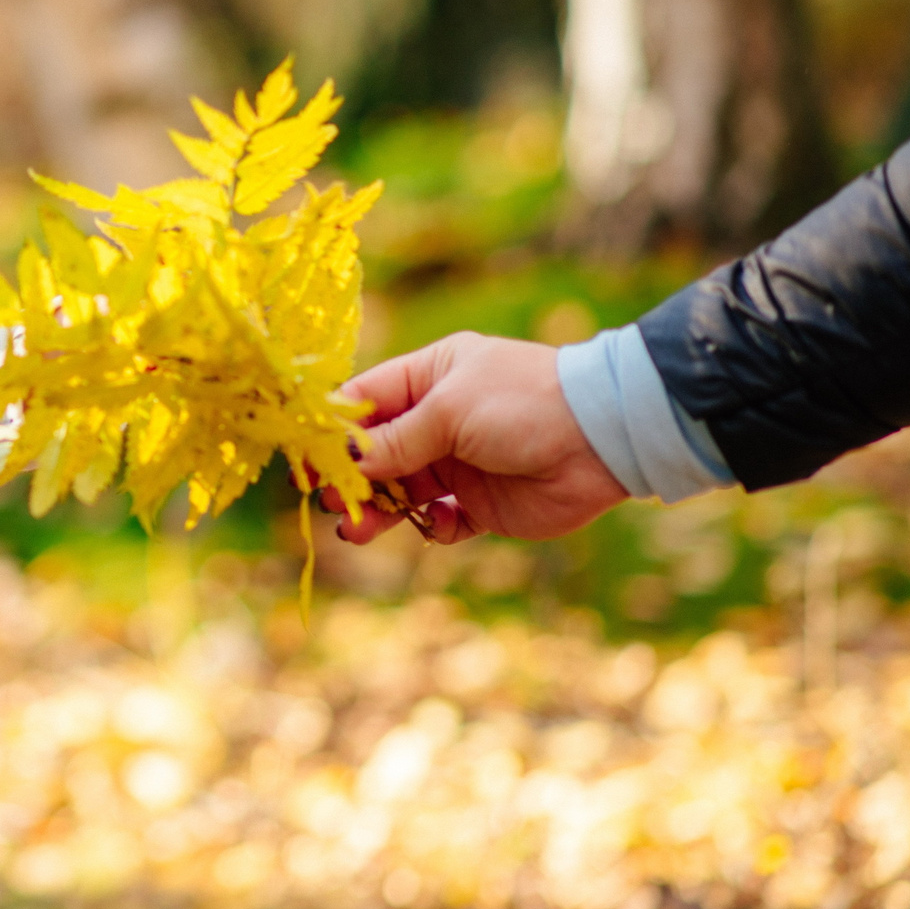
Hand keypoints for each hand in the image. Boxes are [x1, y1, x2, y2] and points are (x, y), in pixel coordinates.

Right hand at [329, 332, 628, 543]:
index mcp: (430, 377)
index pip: (364, 402)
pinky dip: (431, 526)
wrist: (604, 439)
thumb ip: (396, 440)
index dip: (332, 431)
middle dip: (351, 479)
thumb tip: (347, 463)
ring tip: (357, 532)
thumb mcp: (450, 410)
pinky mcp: (482, 503)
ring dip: (378, 511)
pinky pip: (440, 520)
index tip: (305, 459)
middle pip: (375, 454)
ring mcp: (459, 463)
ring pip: (400, 491)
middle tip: (333, 502)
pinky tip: (437, 524)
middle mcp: (439, 420)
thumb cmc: (524, 402)